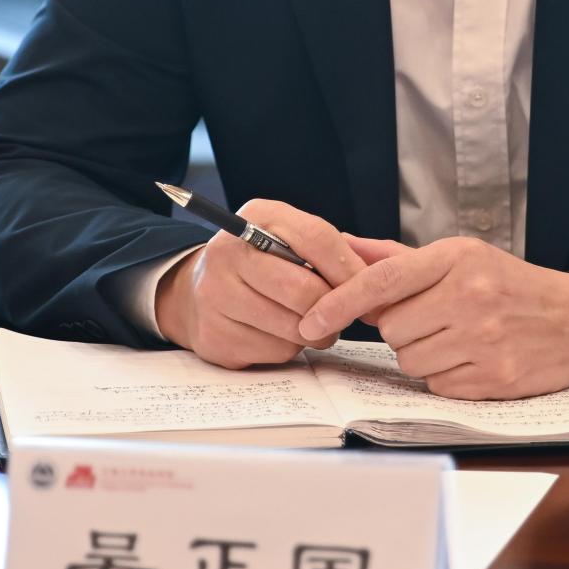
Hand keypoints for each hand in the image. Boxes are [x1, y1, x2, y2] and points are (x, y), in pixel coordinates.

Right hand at [155, 201, 366, 368]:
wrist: (197, 290)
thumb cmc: (261, 262)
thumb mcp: (288, 236)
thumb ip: (327, 247)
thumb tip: (371, 275)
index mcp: (255, 217)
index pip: (315, 238)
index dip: (348, 266)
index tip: (367, 285)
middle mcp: (227, 252)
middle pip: (304, 291)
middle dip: (333, 308)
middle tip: (342, 313)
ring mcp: (216, 296)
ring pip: (292, 327)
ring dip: (314, 332)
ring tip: (311, 322)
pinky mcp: (214, 337)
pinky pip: (275, 351)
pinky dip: (288, 347)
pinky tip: (279, 332)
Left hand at [298, 235, 568, 398]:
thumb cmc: (512, 285)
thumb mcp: (462, 256)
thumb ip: (398, 259)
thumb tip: (345, 247)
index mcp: (457, 259)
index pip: (383, 280)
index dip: (340, 301)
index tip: (310, 319)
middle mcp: (470, 296)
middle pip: (392, 328)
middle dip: (402, 328)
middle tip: (434, 317)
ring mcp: (484, 340)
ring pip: (411, 360)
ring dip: (422, 353)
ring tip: (456, 336)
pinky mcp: (494, 378)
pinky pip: (437, 384)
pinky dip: (445, 375)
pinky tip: (471, 357)